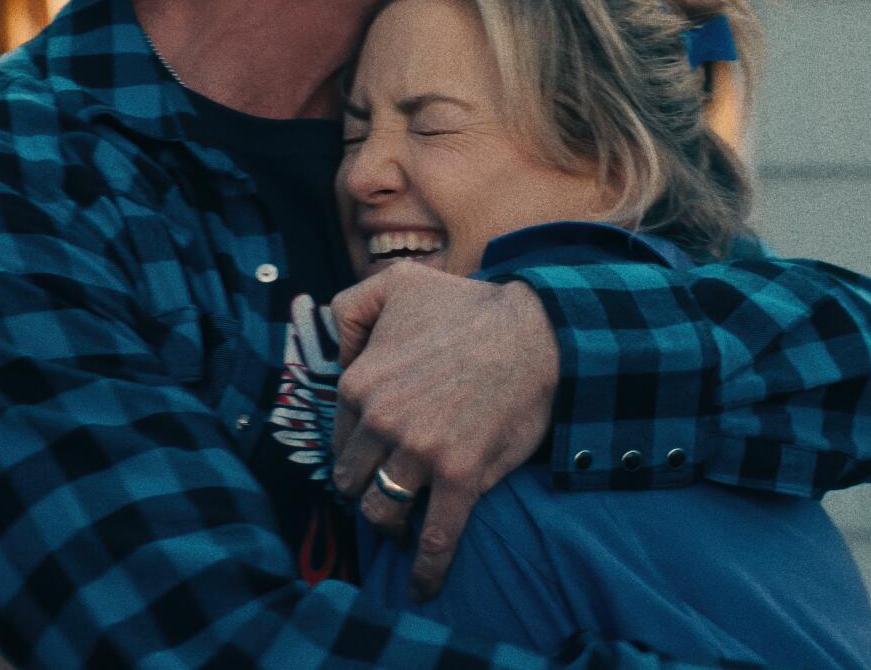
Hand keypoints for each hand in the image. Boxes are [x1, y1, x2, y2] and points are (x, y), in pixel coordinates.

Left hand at [329, 262, 557, 598]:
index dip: (355, 451)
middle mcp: (381, 421)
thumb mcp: (398, 283)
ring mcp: (419, 452)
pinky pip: (434, 537)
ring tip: (400, 528)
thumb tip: (333, 348)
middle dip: (366, 489)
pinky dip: (425, 570)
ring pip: (382, 511)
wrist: (537, 331)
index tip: (370, 459)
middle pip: (353, 481)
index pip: (339, 439)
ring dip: (388, 525)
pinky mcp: (460, 477)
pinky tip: (423, 588)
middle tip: (385, 490)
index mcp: (359, 381)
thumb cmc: (470, 307)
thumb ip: (350, 305)